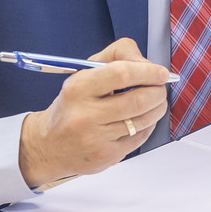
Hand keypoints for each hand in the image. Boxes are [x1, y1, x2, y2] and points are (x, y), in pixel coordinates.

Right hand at [18, 38, 170, 188]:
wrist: (49, 145)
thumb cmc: (72, 105)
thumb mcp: (85, 71)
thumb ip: (117, 55)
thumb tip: (146, 63)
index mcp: (77, 89)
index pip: (122, 74)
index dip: (149, 72)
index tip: (161, 73)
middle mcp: (84, 115)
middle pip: (139, 100)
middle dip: (158, 92)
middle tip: (159, 88)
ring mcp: (96, 139)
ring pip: (144, 120)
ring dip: (157, 108)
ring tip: (153, 102)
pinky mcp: (106, 156)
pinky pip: (141, 138)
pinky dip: (147, 126)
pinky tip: (140, 120)